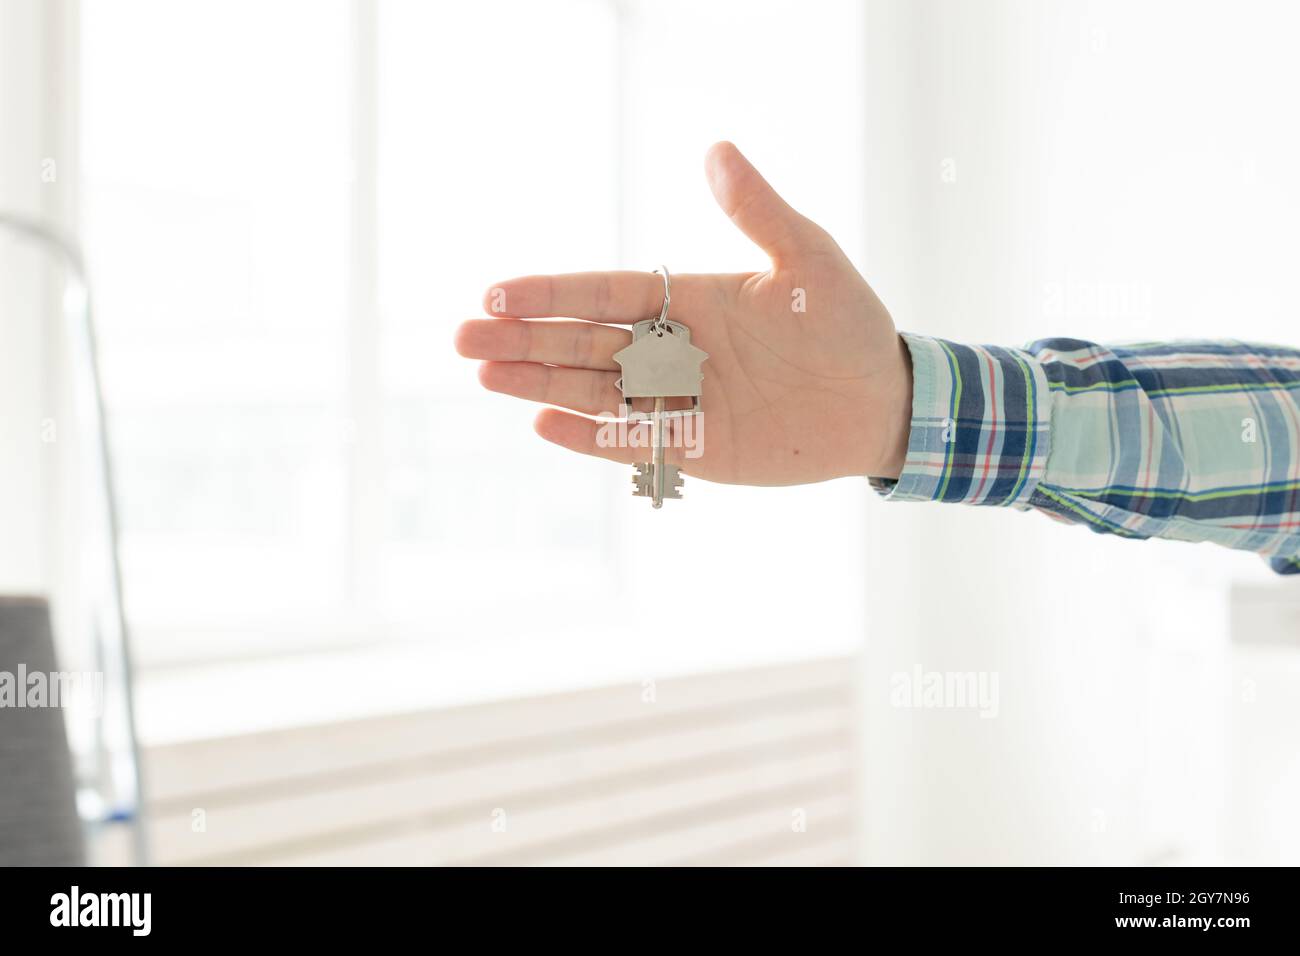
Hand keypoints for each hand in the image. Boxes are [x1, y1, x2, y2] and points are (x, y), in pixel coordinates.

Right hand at [454, 142, 911, 485]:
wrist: (880, 399)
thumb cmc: (846, 322)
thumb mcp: (806, 257)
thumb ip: (757, 210)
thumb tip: (716, 150)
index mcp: (687, 299)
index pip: (604, 293)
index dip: (551, 294)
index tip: (497, 293)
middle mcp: (671, 349)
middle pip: (583, 343)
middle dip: (523, 340)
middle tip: (462, 339)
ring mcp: (679, 401)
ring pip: (594, 391)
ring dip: (540, 384)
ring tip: (485, 376)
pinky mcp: (695, 449)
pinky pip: (633, 441)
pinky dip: (591, 436)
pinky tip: (545, 424)